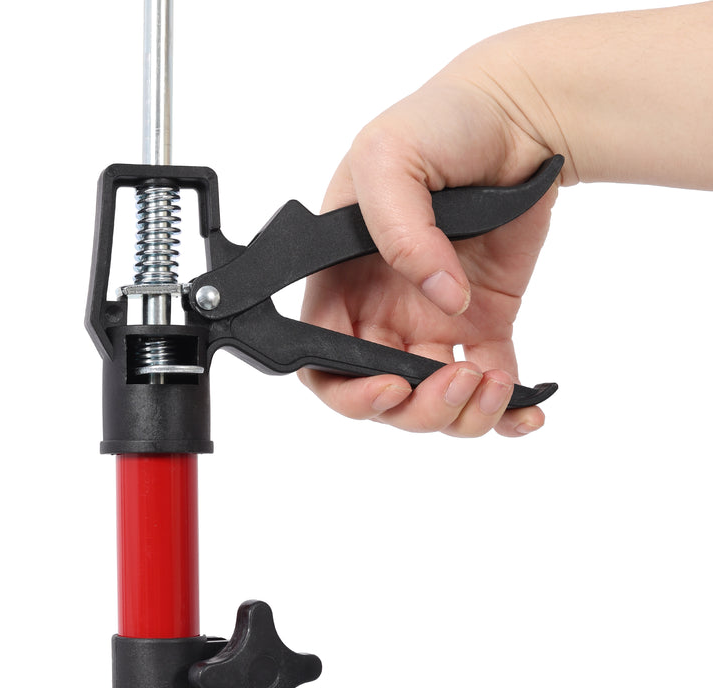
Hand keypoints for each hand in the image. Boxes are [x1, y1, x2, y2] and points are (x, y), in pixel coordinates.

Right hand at [299, 64, 563, 436]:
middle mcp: (381, 314)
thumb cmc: (439, 122)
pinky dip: (506, 411)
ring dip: (462, 414)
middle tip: (456, 378)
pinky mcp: (485, 324)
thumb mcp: (390, 156)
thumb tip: (439, 297)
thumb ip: (398, 228)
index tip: (391, 385)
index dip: (349, 390)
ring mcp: (434, 324)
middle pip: (382, 398)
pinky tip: (526, 411)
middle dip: (416, 409)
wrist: (516, 113)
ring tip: (493, 381)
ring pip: (434, 404)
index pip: (322, 362)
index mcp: (341, 284)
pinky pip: (489, 384)